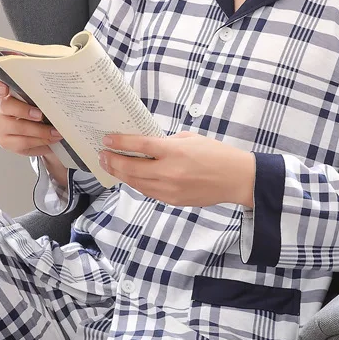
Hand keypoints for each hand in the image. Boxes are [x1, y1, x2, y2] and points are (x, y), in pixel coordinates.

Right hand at [0, 78, 62, 158]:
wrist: (43, 134)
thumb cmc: (40, 111)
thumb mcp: (40, 100)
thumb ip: (40, 95)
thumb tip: (54, 94)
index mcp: (5, 93)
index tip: (4, 89)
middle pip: (5, 106)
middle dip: (24, 110)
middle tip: (40, 115)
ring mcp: (0, 125)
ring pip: (16, 127)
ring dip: (39, 130)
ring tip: (55, 131)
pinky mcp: (5, 142)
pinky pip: (22, 142)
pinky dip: (40, 140)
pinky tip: (51, 139)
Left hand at [99, 130, 254, 207]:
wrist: (236, 179)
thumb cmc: (216, 154)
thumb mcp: (190, 139)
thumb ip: (166, 142)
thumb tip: (146, 146)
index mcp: (174, 152)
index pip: (140, 146)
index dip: (120, 143)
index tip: (107, 139)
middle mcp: (169, 172)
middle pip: (132, 168)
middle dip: (113, 161)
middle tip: (102, 155)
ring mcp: (170, 189)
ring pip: (136, 183)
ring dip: (120, 174)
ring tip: (110, 166)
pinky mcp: (173, 200)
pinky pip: (148, 192)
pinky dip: (136, 184)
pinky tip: (129, 177)